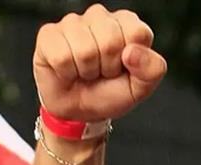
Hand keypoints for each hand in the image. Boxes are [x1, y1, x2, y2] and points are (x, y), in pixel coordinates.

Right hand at [33, 4, 166, 121]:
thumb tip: (131, 52)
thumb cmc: (109, 94)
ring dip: (86, 71)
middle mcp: (100, 17)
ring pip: (84, 50)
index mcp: (127, 23)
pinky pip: (61, 56)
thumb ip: (152, 69)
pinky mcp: (49, 35)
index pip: (137, 33)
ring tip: (85, 72)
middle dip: (107, 68)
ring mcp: (72, 23)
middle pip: (110, 41)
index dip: (130, 61)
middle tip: (101, 73)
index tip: (123, 69)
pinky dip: (66, 72)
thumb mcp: (140, 88)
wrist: (78, 112)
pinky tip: (67, 71)